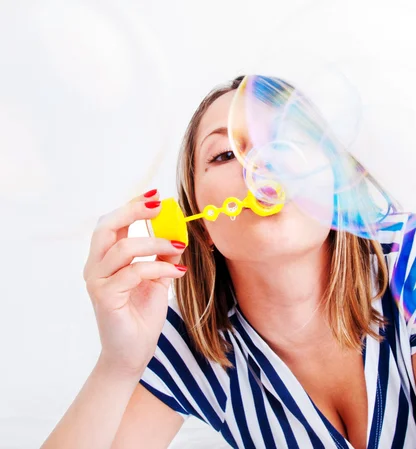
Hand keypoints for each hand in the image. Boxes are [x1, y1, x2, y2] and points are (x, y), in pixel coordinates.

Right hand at [83, 190, 187, 376]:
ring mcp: (97, 282)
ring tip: (178, 247)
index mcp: (105, 259)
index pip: (112, 223)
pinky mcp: (105, 297)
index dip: (132, 205)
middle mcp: (95, 267)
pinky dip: (159, 267)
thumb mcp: (156, 278)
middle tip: (161, 206)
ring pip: (123, 248)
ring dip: (156, 243)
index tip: (156, 195)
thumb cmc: (142, 315)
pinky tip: (178, 271)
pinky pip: (134, 272)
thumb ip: (160, 255)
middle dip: (134, 211)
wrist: (132, 353)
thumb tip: (176, 231)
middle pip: (107, 226)